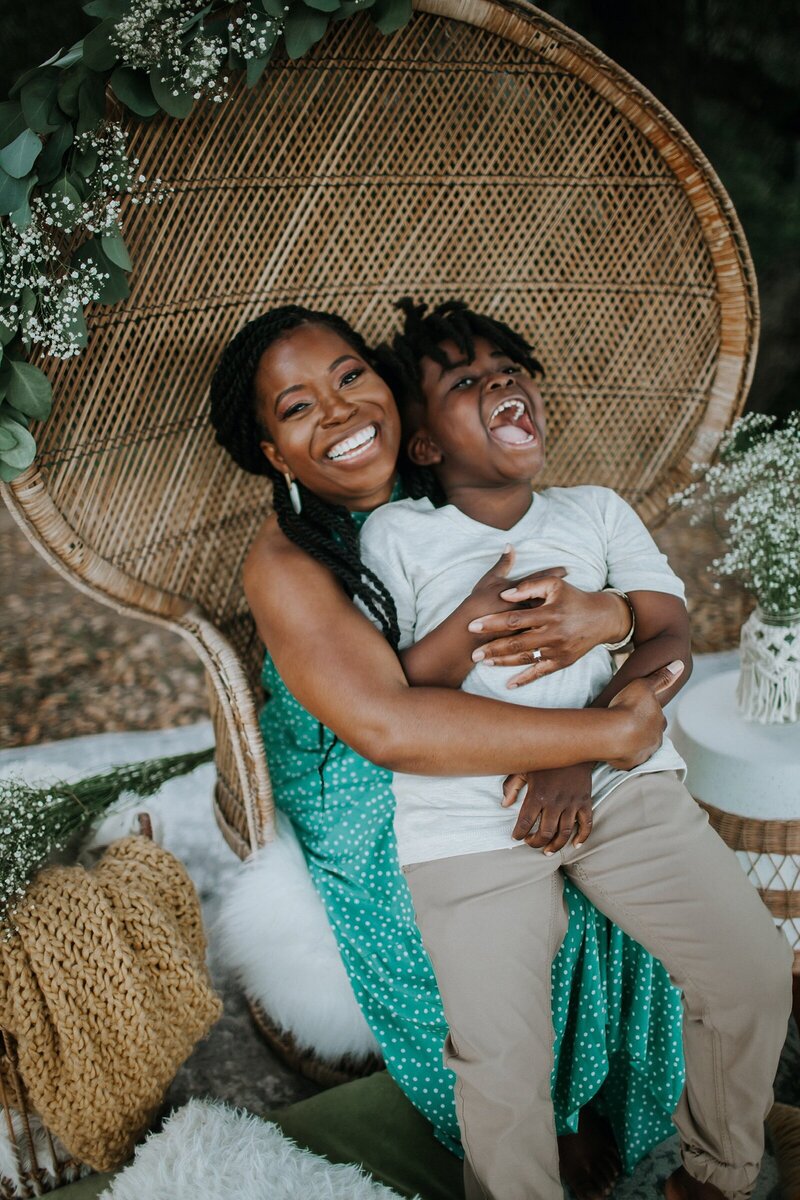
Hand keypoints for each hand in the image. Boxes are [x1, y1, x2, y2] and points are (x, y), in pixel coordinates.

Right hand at [467, 546, 567, 626]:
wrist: (467, 634)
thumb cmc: (477, 604)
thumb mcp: (489, 581)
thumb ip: (502, 564)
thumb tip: (510, 545)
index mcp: (521, 592)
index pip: (541, 580)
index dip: (554, 573)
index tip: (567, 569)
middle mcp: (527, 608)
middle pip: (549, 600)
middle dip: (564, 595)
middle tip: (576, 589)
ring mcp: (527, 625)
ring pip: (548, 620)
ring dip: (559, 615)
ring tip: (571, 611)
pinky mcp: (524, 640)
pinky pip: (541, 636)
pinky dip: (550, 633)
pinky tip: (558, 632)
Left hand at [468, 574, 630, 688]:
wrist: (602, 618)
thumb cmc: (574, 597)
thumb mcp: (555, 584)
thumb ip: (529, 586)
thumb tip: (505, 594)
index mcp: (549, 613)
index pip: (514, 618)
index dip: (492, 622)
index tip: (473, 625)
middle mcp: (553, 633)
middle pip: (516, 643)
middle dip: (492, 648)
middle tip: (473, 653)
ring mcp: (558, 650)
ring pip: (525, 658)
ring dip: (503, 662)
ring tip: (484, 662)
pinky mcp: (562, 661)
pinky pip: (540, 672)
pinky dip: (524, 679)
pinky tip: (509, 684)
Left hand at [502, 763, 593, 852]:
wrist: (574, 747)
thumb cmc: (546, 759)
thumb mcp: (524, 768)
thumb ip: (511, 787)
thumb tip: (504, 805)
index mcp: (538, 794)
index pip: (525, 822)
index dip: (519, 833)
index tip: (516, 837)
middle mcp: (555, 802)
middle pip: (545, 832)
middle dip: (536, 842)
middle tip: (531, 843)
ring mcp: (571, 803)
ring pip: (564, 833)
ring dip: (556, 845)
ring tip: (548, 850)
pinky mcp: (585, 802)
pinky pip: (586, 824)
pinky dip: (582, 837)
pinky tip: (575, 845)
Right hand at [606, 660, 683, 769]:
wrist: (613, 732)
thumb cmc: (629, 706)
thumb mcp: (644, 685)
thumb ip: (661, 677)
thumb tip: (680, 664)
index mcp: (659, 722)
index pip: (659, 719)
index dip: (651, 715)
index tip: (641, 712)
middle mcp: (655, 740)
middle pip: (652, 736)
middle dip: (644, 732)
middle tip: (631, 726)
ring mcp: (643, 753)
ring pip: (642, 749)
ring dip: (634, 744)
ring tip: (621, 739)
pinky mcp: (630, 764)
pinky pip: (628, 760)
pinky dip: (623, 756)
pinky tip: (614, 750)